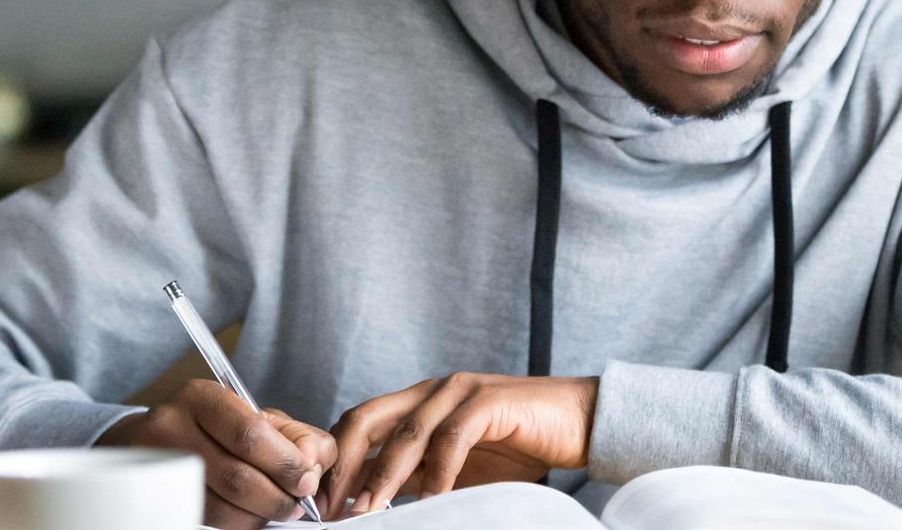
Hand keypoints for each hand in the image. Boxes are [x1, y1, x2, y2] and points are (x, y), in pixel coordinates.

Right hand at [97, 379, 335, 529]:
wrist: (153, 443)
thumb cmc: (218, 428)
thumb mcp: (257, 417)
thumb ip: (296, 436)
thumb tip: (314, 464)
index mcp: (202, 397)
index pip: (250, 434)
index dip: (285, 463)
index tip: (307, 479)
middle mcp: (172, 428)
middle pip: (237, 475)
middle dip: (278, 495)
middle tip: (297, 503)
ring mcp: (161, 466)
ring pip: (222, 506)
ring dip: (260, 514)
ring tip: (277, 508)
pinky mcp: (159, 497)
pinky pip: (208, 520)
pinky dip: (240, 522)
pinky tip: (251, 513)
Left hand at [320, 372, 597, 519]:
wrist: (581, 422)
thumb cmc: (521, 446)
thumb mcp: (457, 466)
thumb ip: (417, 476)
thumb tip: (371, 502)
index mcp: (419, 401)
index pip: (359, 424)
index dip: (334, 461)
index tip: (319, 504)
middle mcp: (432, 390)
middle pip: (367, 419)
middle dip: (343, 465)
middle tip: (331, 509)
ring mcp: (460, 391)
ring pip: (406, 433)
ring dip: (384, 475)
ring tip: (368, 511)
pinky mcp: (490, 402)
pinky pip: (453, 438)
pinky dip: (437, 472)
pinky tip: (430, 501)